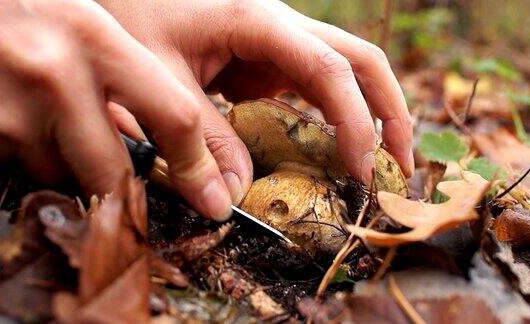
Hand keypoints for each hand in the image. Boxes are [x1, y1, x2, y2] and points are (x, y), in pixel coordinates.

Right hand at [0, 0, 231, 219]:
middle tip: (110, 177)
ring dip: (58, 158)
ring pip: (58, 174)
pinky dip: (19, 152)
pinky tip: (7, 110)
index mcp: (97, 39)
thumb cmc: (24, 8)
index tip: (212, 200)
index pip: (172, 117)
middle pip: (113, 174)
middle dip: (116, 190)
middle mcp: (56, 74)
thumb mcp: (84, 24)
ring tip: (37, 108)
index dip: (195, 166)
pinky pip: (15, 169)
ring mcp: (9, 109)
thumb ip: (126, 76)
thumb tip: (163, 141)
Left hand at [98, 0, 413, 196]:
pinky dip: (333, 123)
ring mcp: (277, 46)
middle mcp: (281, 28)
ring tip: (378, 168)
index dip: (355, 121)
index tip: (362, 170)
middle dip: (389, 112)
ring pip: (345, 76)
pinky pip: (314, 92)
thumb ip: (199, 137)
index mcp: (259, 21)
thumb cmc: (130, 17)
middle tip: (399, 168)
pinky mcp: (266, 64)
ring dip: (369, 118)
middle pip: (360, 62)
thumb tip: (231, 198)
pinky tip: (333, 156)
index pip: (329, 69)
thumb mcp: (160, 80)